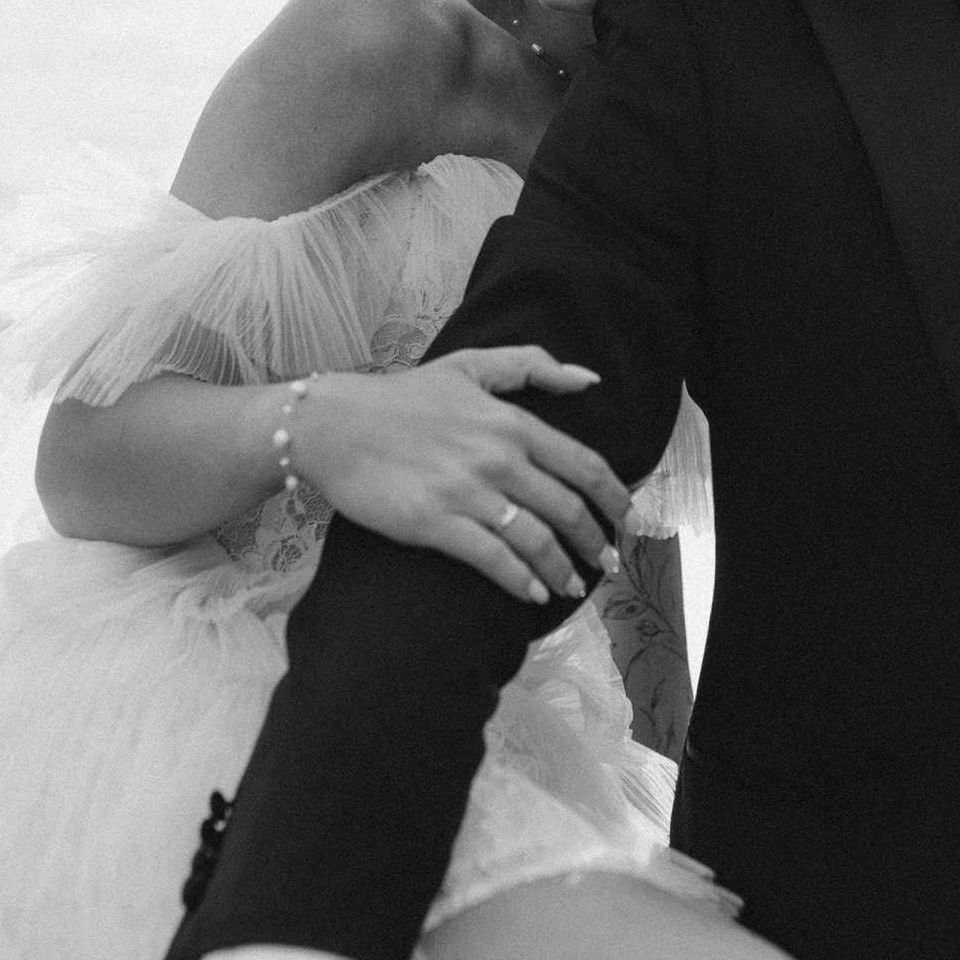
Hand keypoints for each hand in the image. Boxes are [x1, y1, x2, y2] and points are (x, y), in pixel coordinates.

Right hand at [291, 349, 635, 604]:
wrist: (331, 424)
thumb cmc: (401, 397)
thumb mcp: (468, 366)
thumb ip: (531, 365)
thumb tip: (588, 378)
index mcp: (511, 422)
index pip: (584, 465)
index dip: (615, 498)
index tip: (627, 521)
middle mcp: (497, 457)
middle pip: (568, 509)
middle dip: (595, 543)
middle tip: (606, 564)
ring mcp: (466, 492)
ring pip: (536, 540)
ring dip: (562, 570)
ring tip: (572, 585)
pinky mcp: (434, 522)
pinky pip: (492, 559)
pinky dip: (519, 581)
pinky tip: (531, 594)